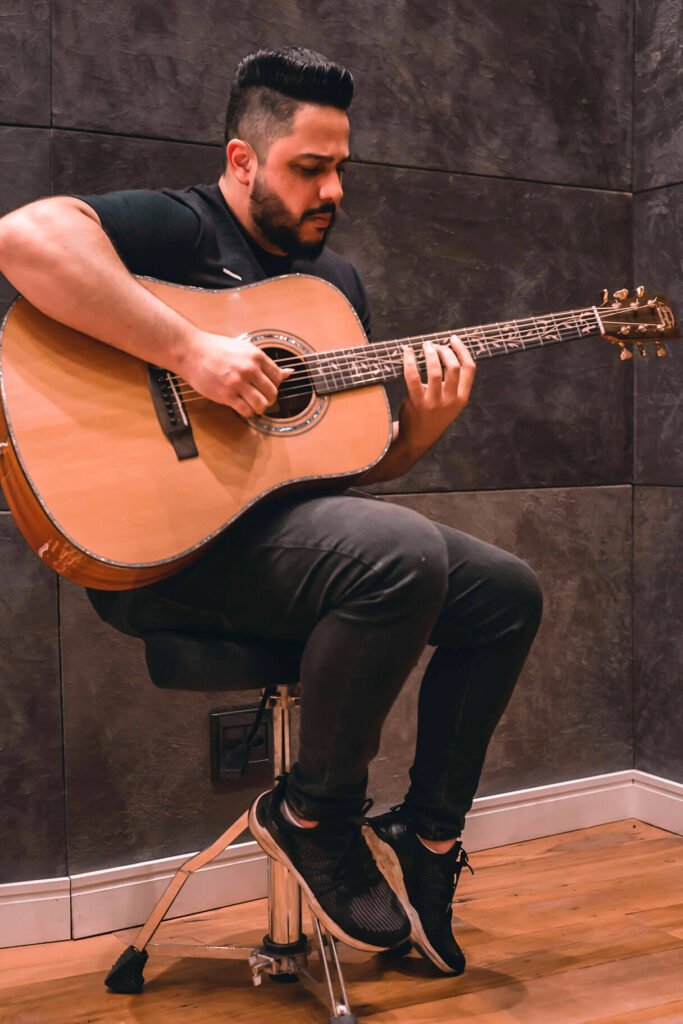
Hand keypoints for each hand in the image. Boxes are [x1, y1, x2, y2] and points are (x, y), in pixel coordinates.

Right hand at [180, 330, 292, 416]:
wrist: (192, 351)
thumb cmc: (216, 349)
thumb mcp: (245, 349)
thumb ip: (265, 363)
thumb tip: (288, 373)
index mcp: (256, 356)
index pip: (278, 377)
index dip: (275, 385)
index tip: (268, 388)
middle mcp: (249, 369)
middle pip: (272, 393)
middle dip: (269, 399)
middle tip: (262, 399)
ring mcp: (238, 383)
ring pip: (261, 404)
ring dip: (260, 408)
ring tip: (254, 405)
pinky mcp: (226, 395)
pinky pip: (245, 411)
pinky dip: (247, 412)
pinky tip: (242, 407)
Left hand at [398, 335, 475, 455]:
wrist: (418, 438)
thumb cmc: (433, 415)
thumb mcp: (451, 402)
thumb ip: (453, 383)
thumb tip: (446, 352)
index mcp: (462, 398)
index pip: (469, 368)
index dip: (462, 350)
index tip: (453, 340)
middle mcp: (451, 400)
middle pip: (453, 366)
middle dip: (444, 350)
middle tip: (434, 345)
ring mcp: (434, 402)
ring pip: (434, 370)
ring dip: (430, 353)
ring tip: (424, 346)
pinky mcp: (417, 402)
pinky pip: (413, 377)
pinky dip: (410, 361)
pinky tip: (407, 353)